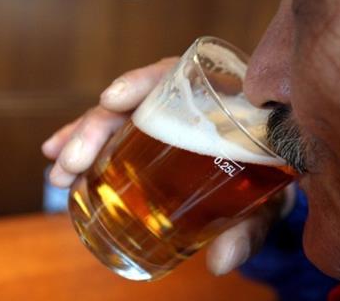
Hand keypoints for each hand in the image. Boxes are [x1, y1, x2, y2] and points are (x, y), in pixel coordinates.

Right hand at [41, 57, 294, 275]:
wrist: (281, 178)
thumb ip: (251, 228)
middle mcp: (191, 106)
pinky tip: (71, 171)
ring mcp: (172, 123)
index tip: (112, 99)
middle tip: (71, 160)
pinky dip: (95, 152)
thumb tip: (221, 263)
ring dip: (84, 140)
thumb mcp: (269, 201)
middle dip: (97, 125)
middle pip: (138, 101)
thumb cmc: (276, 180)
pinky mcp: (159, 142)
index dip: (143, 82)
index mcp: (222, 102)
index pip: (180, 76)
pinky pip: (122, 140)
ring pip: (121, 120)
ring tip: (59, 171)